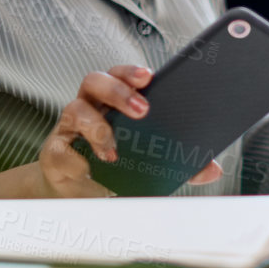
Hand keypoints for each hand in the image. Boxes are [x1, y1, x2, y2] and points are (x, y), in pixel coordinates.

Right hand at [37, 65, 223, 197]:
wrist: (79, 195)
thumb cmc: (117, 169)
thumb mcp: (153, 166)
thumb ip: (183, 166)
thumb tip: (213, 169)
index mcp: (113, 102)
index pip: (122, 76)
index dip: (132, 72)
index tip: (150, 77)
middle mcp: (90, 106)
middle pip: (95, 80)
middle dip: (118, 90)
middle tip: (142, 110)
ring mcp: (69, 128)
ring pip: (74, 107)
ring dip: (97, 126)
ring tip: (113, 150)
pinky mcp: (55, 151)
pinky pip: (60, 148)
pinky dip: (75, 158)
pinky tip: (88, 168)